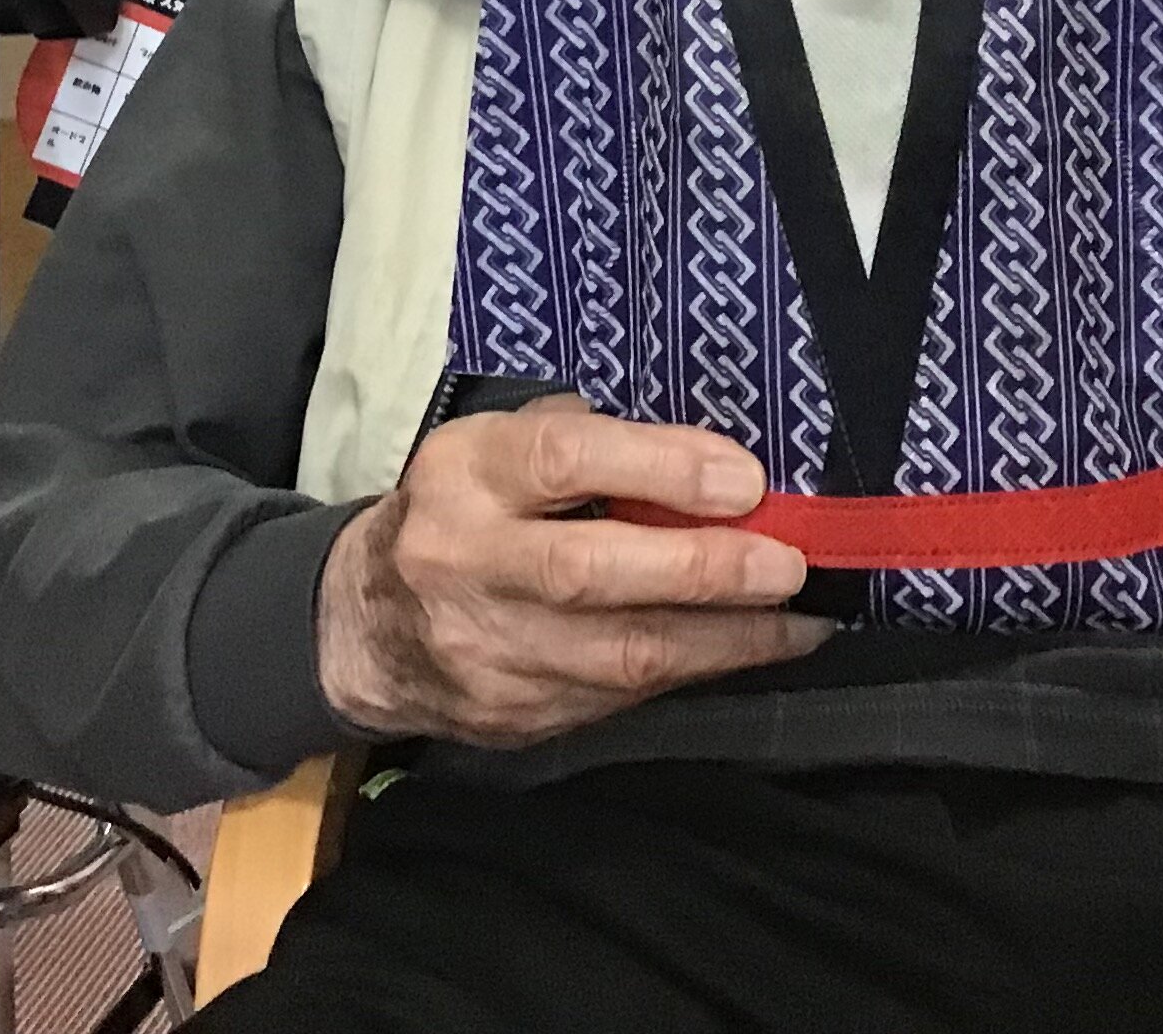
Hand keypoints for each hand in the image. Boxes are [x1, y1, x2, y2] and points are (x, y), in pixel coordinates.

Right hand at [315, 398, 831, 746]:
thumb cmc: (460, 512)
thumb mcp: (495, 448)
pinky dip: (691, 672)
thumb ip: (589, 445)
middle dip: (703, 568)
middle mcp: (464, 561)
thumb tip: (713, 462)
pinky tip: (743, 650)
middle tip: (788, 562)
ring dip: (724, 639)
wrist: (362, 627)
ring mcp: (485, 651)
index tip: (743, 478)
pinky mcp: (511, 716)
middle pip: (589, 569)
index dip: (660, 466)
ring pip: (617, 654)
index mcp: (463, 473)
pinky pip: (618, 699)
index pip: (561, 459)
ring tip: (799, 618)